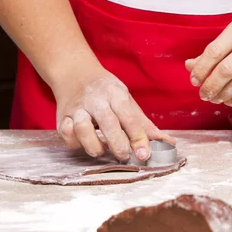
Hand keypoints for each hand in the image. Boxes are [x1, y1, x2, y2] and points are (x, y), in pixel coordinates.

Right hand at [55, 70, 174, 161]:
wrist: (75, 73)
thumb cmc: (107, 93)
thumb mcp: (128, 103)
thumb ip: (145, 125)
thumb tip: (169, 143)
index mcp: (116, 94)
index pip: (129, 117)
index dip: (138, 137)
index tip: (145, 154)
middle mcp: (96, 100)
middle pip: (108, 123)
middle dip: (118, 144)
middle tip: (126, 157)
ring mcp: (77, 108)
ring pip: (82, 129)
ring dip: (94, 145)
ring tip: (102, 151)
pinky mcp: (62, 117)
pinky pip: (66, 134)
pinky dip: (75, 143)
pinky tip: (84, 144)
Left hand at [186, 13, 231, 106]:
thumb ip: (214, 50)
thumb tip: (191, 65)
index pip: (214, 51)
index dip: (201, 69)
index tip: (194, 80)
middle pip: (225, 70)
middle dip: (210, 86)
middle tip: (203, 94)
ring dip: (222, 95)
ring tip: (214, 98)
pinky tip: (229, 100)